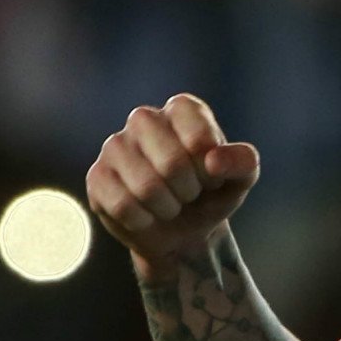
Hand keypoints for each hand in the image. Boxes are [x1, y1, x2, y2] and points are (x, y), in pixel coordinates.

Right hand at [86, 94, 258, 275]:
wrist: (183, 230)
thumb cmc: (212, 195)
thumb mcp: (241, 179)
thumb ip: (243, 162)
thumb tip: (213, 160)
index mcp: (183, 109)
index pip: (199, 137)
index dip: (211, 169)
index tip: (212, 176)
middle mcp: (144, 119)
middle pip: (172, 163)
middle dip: (189, 190)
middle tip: (189, 193)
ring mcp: (115, 145)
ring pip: (146, 187)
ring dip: (167, 208)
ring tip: (169, 203)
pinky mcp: (97, 176)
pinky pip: (122, 205)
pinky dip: (143, 220)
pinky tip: (146, 214)